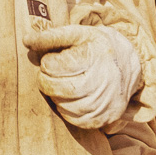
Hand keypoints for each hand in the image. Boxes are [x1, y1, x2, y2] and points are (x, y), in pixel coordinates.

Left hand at [23, 24, 142, 129]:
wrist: (129, 63)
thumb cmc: (96, 46)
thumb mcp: (77, 33)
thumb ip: (51, 36)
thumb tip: (26, 40)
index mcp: (95, 56)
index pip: (54, 67)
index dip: (48, 62)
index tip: (55, 59)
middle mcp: (103, 80)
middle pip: (58, 89)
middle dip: (47, 81)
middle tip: (52, 74)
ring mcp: (105, 102)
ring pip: (64, 107)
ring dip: (56, 96)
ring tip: (63, 84)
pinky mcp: (105, 117)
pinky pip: (75, 120)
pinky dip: (67, 110)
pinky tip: (71, 98)